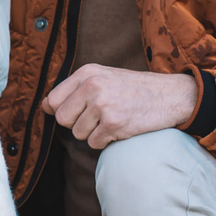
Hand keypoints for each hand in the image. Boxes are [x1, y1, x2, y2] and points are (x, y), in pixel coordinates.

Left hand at [44, 65, 199, 149]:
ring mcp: (103, 105)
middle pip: (63, 119)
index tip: (78, 112)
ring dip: (93, 133)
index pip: (52, 101)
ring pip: (78, 134)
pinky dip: (105, 141)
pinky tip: (121, 128)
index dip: (62, 112)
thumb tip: (45, 106)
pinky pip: (94, 143)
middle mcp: (92, 86)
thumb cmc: (134, 89)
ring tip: (112, 120)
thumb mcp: (104, 77)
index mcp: (87, 73)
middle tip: (97, 118)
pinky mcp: (114, 123)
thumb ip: (75, 89)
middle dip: (77, 124)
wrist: (171, 96)